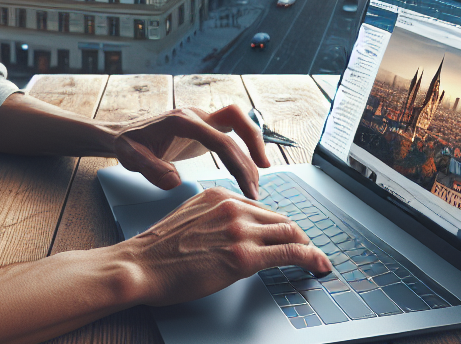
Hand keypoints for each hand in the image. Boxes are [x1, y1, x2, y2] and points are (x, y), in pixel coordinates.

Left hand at [112, 105, 269, 198]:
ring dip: (253, 146)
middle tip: (258, 183)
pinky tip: (248, 167)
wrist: (123, 132)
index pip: (220, 140)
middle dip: (253, 150)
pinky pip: (232, 131)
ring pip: (238, 123)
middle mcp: (196, 115)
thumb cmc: (128, 144)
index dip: (238, 163)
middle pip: (237, 122)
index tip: (247, 189)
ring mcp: (202, 119)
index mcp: (182, 121)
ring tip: (256, 180)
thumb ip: (150, 169)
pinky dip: (244, 145)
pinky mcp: (204, 127)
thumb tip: (175, 182)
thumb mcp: (129, 157)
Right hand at [125, 187, 331, 306]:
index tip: (288, 236)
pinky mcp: (244, 256)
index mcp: (220, 195)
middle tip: (308, 251)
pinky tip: (318, 266)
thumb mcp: (189, 218)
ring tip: (317, 261)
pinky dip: (311, 259)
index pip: (262, 208)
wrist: (141, 265)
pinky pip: (290, 254)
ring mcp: (240, 230)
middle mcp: (233, 207)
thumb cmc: (158, 250)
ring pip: (291, 233)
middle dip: (299, 236)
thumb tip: (232, 232)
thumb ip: (214, 218)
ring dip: (309, 248)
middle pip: (281, 218)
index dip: (279, 226)